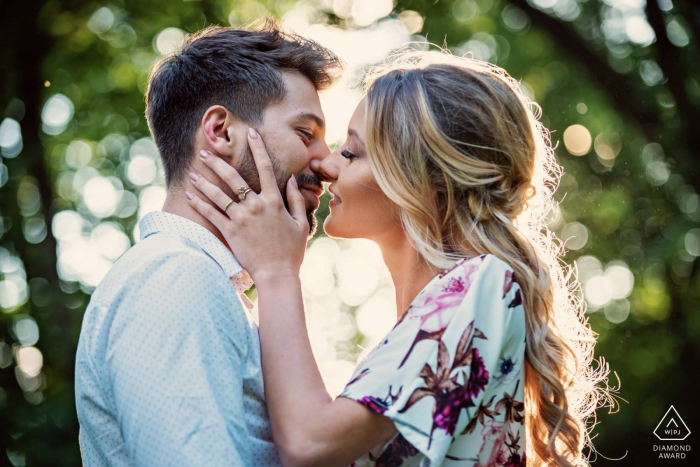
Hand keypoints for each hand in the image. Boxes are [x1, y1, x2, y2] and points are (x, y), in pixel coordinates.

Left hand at [185, 128, 308, 280]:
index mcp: (274, 201)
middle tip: (206, 150)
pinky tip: (189, 194)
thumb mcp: (300, 223)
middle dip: (219, 162)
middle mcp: (256, 205)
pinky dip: (199, 203)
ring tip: (192, 172)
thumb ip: (295, 199)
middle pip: (234, 177)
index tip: (251, 133)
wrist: (277, 274)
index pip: (266, 168)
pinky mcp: (230, 232)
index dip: (258, 148)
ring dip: (204, 181)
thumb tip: (291, 179)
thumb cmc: (291, 251)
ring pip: (219, 194)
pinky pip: (211, 214)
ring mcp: (241, 218)